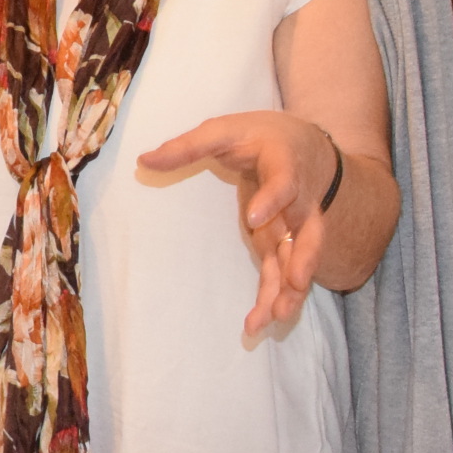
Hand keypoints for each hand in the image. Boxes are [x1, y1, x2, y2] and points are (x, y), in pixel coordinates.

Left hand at [136, 111, 340, 338]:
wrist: (301, 143)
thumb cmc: (258, 135)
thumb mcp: (222, 130)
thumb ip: (187, 146)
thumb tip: (144, 160)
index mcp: (284, 165)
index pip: (284, 183)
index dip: (272, 199)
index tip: (254, 218)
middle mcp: (299, 200)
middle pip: (309, 232)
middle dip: (303, 259)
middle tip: (294, 282)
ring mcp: (295, 226)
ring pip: (300, 260)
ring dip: (291, 290)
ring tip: (276, 317)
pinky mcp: (285, 243)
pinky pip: (285, 273)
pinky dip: (276, 297)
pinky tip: (262, 323)